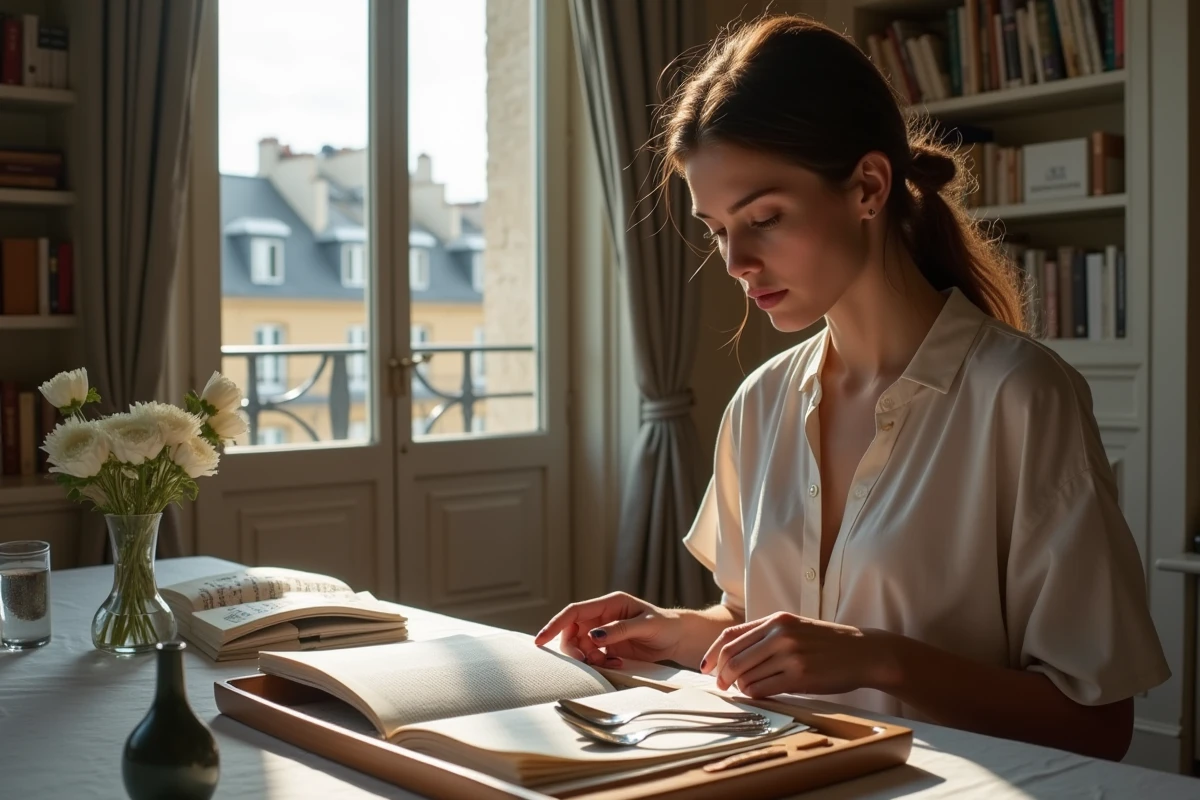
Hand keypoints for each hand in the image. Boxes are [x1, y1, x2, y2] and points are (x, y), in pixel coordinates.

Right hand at [533, 592, 686, 668]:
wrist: (678, 638)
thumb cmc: (665, 625)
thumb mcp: (646, 624)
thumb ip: (620, 630)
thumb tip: (594, 636)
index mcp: (609, 604)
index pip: (574, 612)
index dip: (555, 624)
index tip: (541, 640)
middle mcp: (602, 617)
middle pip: (572, 632)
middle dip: (574, 649)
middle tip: (587, 661)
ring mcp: (604, 633)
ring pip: (581, 647)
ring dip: (588, 659)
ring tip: (609, 663)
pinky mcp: (609, 648)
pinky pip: (593, 658)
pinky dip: (599, 665)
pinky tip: (616, 665)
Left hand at [699, 612, 890, 697]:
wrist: (863, 652)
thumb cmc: (827, 643)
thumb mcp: (795, 628)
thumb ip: (766, 636)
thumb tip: (732, 655)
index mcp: (776, 620)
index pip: (731, 636)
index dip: (714, 653)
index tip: (706, 667)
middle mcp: (780, 635)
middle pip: (733, 657)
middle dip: (722, 675)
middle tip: (721, 685)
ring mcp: (790, 655)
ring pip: (746, 676)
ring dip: (740, 687)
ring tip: (745, 689)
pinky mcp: (800, 677)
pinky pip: (763, 689)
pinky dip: (755, 694)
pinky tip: (760, 694)